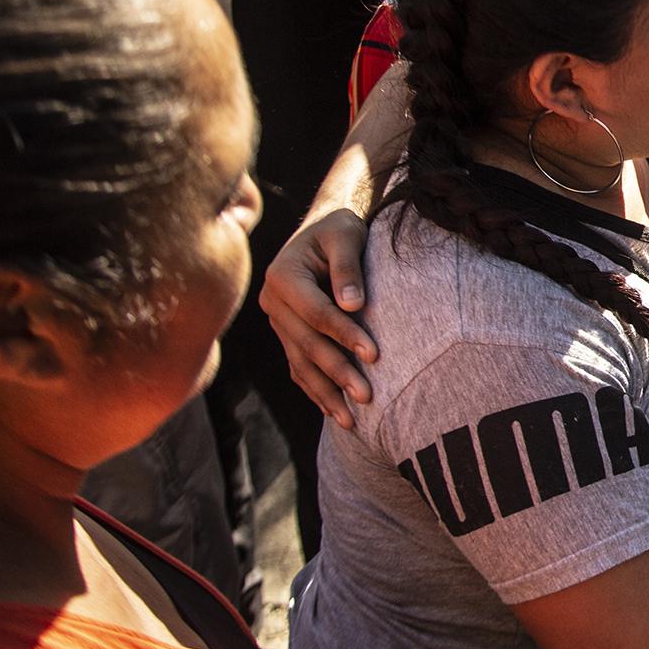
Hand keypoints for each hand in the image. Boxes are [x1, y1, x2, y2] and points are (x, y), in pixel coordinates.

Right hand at [260, 209, 376, 430]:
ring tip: (352, 420)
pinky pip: (298, 366)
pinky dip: (315, 390)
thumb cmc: (341, 229)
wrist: (326, 230)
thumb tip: (354, 305)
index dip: (344, 334)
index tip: (375, 355)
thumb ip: (348, 267)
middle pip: (307, 343)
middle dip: (338, 372)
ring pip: (300, 362)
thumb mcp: (346, 234)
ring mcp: (278, 321)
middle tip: (368, 396)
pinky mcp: (287, 334)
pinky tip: (334, 412)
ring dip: (325, 392)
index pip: (316, 313)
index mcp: (283, 276)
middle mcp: (273, 301)